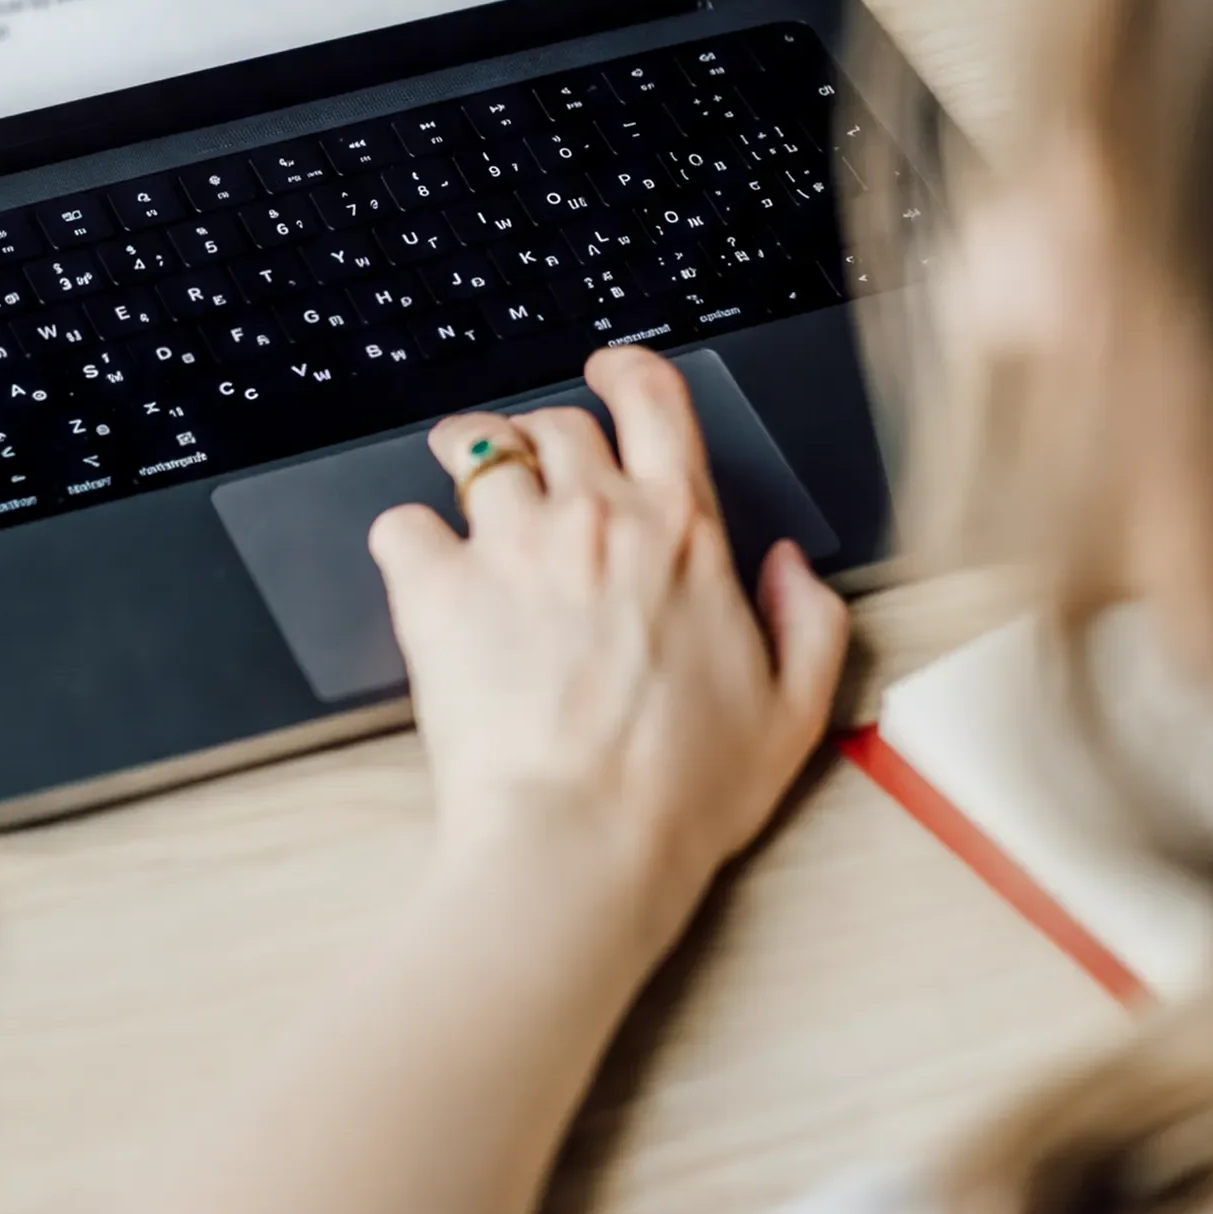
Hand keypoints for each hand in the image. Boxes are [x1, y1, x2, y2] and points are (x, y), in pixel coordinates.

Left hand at [369, 348, 849, 926]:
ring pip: (477, 445)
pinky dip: (408, 537)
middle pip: (559, 421)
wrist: (581, 843)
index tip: (608, 373)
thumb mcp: (794, 712)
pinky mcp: (437, 587)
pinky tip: (421, 567)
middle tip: (536, 468)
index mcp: (681, 533)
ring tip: (461, 477)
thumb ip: (809, 621)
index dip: (627, 370)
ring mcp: (510, 545)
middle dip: (547, 432)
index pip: (653, 400)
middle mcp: (594, 517)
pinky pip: (403, 522)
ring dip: (470, 452)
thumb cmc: (682, 792)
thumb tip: (791, 566)